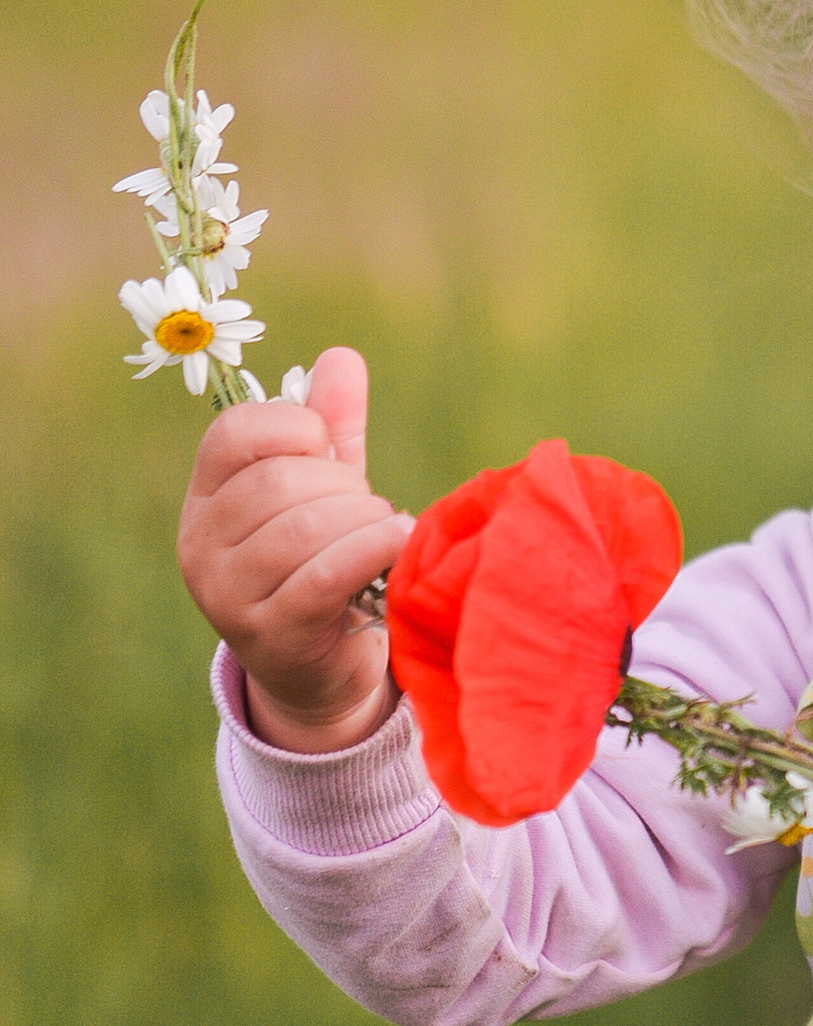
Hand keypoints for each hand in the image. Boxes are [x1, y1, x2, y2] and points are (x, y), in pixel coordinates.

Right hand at [177, 345, 411, 751]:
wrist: (323, 668)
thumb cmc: (327, 561)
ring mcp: (224, 592)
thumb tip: (341, 357)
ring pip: (305, 527)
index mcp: (206, 495)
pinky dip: (373, 551)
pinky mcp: (266, 634)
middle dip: (345, 487)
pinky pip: (324, 575)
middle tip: (370, 510)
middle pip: (279, 479)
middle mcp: (199, 542)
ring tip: (385, 534)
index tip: (330, 455)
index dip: (298, 429)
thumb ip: (334, 425)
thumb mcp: (329, 488)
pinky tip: (399, 545)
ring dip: (365, 522)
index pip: (235, 432)